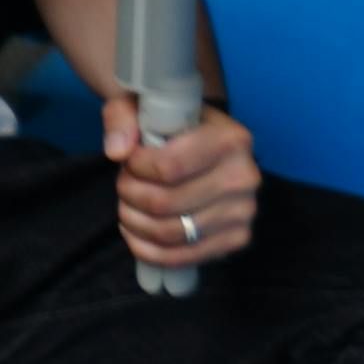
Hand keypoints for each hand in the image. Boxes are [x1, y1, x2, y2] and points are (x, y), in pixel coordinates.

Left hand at [99, 88, 258, 270]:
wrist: (203, 143)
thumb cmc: (170, 125)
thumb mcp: (140, 106)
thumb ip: (122, 118)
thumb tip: (118, 151)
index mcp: (231, 140)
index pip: (168, 167)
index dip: (134, 167)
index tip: (129, 159)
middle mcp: (246, 177)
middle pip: (165, 203)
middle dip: (130, 195)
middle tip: (125, 184)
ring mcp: (244, 212)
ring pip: (170, 232)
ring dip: (135, 221)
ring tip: (128, 206)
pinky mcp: (237, 238)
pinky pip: (183, 257)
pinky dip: (148, 250)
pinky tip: (136, 233)